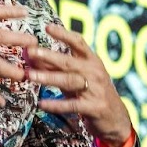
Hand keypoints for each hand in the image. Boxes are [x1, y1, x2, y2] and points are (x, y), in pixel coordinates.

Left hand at [28, 24, 132, 146]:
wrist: (116, 118)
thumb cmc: (92, 94)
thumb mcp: (77, 78)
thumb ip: (56, 68)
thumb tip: (32, 57)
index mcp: (92, 61)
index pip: (78, 42)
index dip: (63, 34)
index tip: (47, 28)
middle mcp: (95, 72)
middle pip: (69, 61)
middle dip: (49, 56)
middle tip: (31, 51)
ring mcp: (95, 90)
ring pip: (69, 81)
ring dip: (49, 77)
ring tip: (30, 76)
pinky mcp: (94, 107)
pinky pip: (72, 105)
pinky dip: (56, 104)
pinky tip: (42, 104)